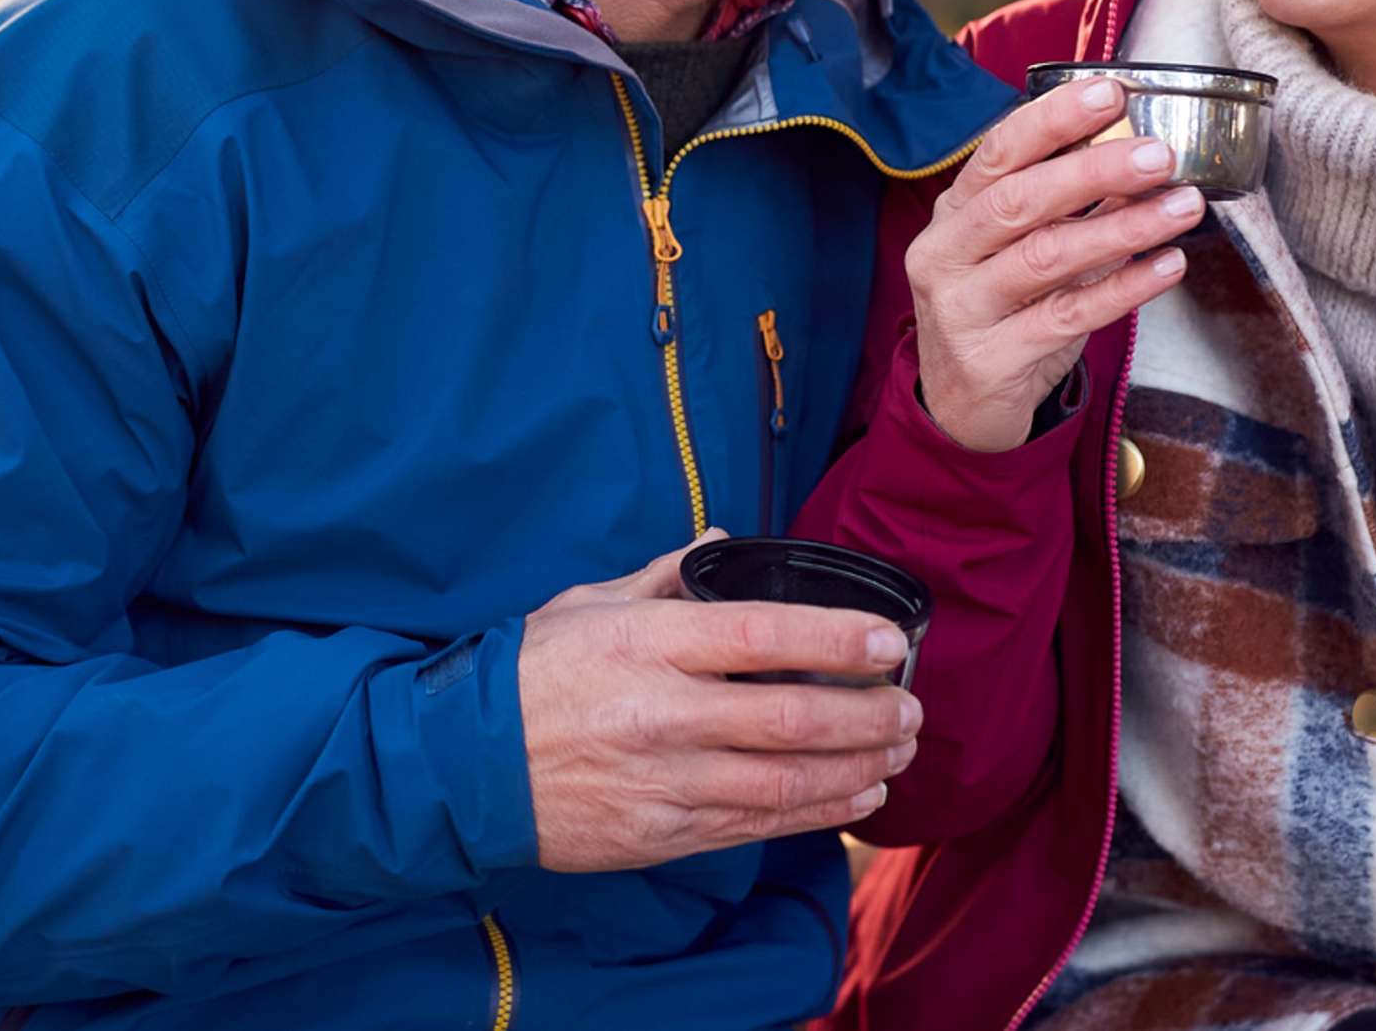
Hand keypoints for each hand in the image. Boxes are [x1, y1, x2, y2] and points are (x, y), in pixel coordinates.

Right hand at [519, 534, 921, 873]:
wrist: (463, 768)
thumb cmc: (528, 675)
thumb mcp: (586, 603)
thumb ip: (663, 576)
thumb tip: (720, 543)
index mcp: (648, 642)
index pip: (763, 634)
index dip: (837, 638)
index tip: (889, 640)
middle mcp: (663, 712)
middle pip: (792, 716)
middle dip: (869, 714)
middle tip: (912, 708)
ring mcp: (665, 779)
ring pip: (787, 781)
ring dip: (858, 768)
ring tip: (899, 753)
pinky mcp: (663, 833)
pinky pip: (757, 825)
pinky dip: (817, 813)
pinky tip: (854, 795)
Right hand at [908, 78, 1200, 452]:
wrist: (958, 406)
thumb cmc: (1000, 311)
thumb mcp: (1017, 249)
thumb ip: (1065, 206)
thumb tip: (1138, 150)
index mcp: (952, 214)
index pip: (997, 152)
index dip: (1052, 119)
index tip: (1111, 92)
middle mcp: (945, 254)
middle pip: (1019, 200)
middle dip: (1093, 170)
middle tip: (1160, 154)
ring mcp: (962, 308)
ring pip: (1046, 257)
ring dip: (1124, 227)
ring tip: (1184, 206)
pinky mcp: (990, 358)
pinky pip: (1068, 317)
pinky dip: (1125, 288)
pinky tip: (1169, 266)